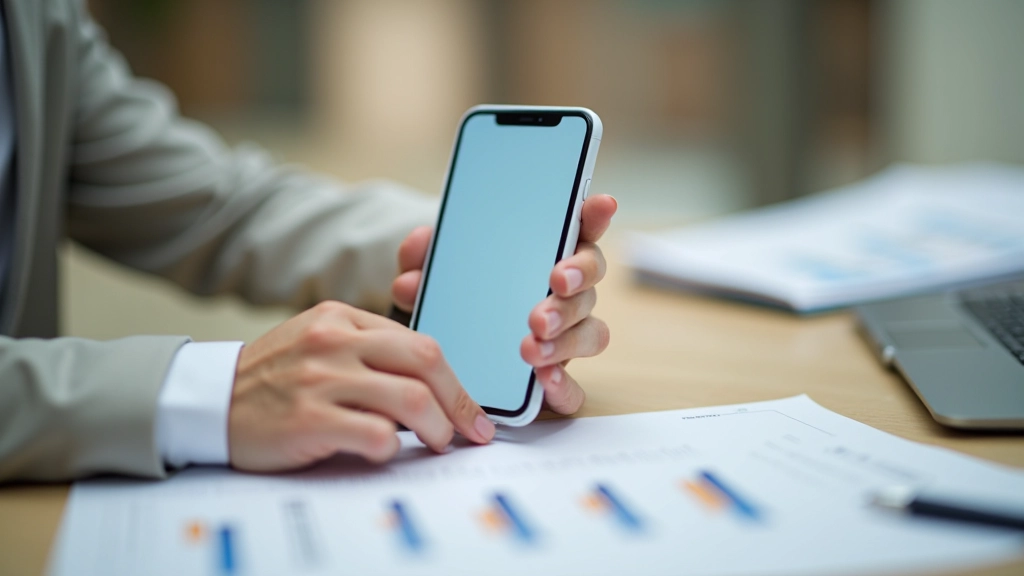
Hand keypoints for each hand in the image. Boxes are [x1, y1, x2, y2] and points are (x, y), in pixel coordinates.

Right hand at [228, 301, 495, 471]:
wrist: (209, 400)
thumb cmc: (274, 378)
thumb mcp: (318, 342)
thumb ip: (368, 350)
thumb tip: (430, 383)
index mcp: (342, 317)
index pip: (420, 343)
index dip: (454, 380)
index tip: (469, 408)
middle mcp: (334, 341)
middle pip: (426, 361)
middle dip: (459, 402)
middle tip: (470, 430)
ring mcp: (321, 379)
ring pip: (410, 399)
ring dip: (436, 428)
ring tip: (436, 444)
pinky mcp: (309, 419)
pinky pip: (376, 434)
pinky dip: (392, 448)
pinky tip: (385, 452)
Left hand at [392, 194, 617, 414]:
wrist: (441, 357)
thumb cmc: (452, 300)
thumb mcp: (431, 277)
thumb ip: (424, 257)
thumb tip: (422, 243)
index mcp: (544, 256)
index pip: (579, 228)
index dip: (594, 215)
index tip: (602, 204)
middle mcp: (566, 294)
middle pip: (590, 279)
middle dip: (576, 280)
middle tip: (553, 284)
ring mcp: (566, 337)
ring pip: (591, 332)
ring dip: (566, 338)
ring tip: (530, 346)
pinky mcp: (556, 380)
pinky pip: (575, 388)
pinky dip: (563, 385)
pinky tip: (543, 379)